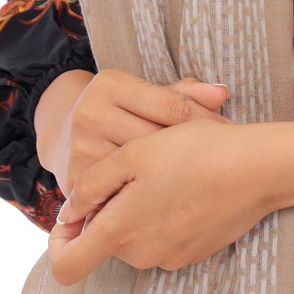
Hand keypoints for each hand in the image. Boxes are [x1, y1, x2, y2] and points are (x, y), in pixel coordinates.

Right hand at [35, 67, 229, 194]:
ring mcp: (81, 150)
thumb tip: (222, 94)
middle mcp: (90, 114)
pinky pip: (122, 197)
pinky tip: (176, 208)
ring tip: (206, 189)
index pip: (173, 106)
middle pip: (158, 141)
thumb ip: (182, 94)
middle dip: (195, 154)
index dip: (208, 123)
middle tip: (230, 168)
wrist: (62, 136)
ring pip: (142, 173)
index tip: (232, 138)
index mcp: (110, 84)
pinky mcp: (75, 183)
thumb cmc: (119, 113)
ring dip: (176, 183)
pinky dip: (149, 203)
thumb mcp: (143, 94)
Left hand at [48, 117, 275, 284]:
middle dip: (109, 210)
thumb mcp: (132, 154)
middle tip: (134, 169)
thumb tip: (69, 212)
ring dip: (138, 209)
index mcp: (120, 232)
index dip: (58, 242)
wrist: (260, 169)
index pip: (67, 266)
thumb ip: (91, 186)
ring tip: (165, 172)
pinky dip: (163, 215)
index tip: (71, 215)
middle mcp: (142, 255)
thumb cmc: (195, 153)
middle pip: (105, 241)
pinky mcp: (193, 252)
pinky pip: (162, 237)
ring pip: (135, 237)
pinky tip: (186, 184)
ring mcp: (170, 257)